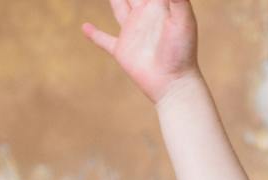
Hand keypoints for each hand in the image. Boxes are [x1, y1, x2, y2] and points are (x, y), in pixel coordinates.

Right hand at [83, 0, 200, 104]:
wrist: (175, 84)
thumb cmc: (183, 52)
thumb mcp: (183, 20)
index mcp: (158, 5)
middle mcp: (144, 15)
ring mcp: (132, 33)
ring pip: (118, 7)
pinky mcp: (122, 51)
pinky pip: (105, 40)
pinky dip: (95, 34)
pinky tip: (85, 27)